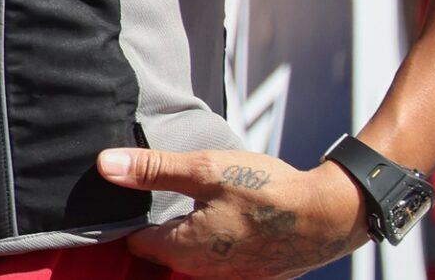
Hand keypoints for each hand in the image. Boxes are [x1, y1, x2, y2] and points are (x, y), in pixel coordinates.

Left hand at [96, 147, 368, 279]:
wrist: (329, 214)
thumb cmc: (267, 190)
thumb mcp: (205, 169)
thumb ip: (153, 170)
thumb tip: (105, 166)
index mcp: (183, 250)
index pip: (136, 243)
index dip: (131, 217)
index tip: (136, 193)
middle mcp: (202, 274)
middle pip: (162, 254)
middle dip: (159, 227)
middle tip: (164, 195)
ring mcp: (229, 278)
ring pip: (191, 258)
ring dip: (188, 234)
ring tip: (197, 205)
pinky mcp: (251, 275)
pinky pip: (218, 261)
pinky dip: (216, 241)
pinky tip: (227, 218)